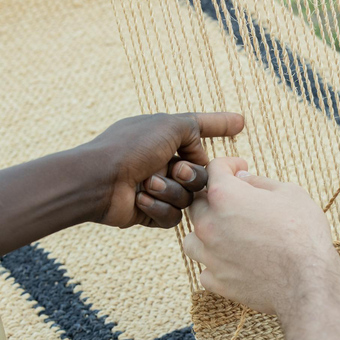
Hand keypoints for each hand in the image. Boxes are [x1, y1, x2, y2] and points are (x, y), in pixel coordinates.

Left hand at [82, 112, 242, 227]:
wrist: (99, 180)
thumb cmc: (131, 147)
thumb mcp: (169, 125)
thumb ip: (197, 127)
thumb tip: (204, 150)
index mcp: (167, 139)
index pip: (201, 132)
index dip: (220, 126)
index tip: (241, 123)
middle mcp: (164, 163)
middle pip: (201, 175)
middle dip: (191, 174)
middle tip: (175, 170)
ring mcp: (159, 189)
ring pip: (189, 199)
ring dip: (170, 190)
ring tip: (148, 184)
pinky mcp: (152, 214)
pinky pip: (174, 217)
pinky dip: (158, 207)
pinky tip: (140, 199)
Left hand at [183, 158, 339, 314]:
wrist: (308, 281)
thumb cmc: (303, 233)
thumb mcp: (290, 194)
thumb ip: (260, 183)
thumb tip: (243, 178)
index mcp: (225, 196)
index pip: (213, 168)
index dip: (229, 164)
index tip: (240, 168)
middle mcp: (209, 225)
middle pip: (197, 203)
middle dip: (214, 198)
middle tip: (237, 202)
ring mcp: (210, 256)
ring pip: (192, 239)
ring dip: (207, 234)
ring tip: (228, 235)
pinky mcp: (217, 282)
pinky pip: (205, 269)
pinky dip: (216, 264)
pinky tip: (233, 262)